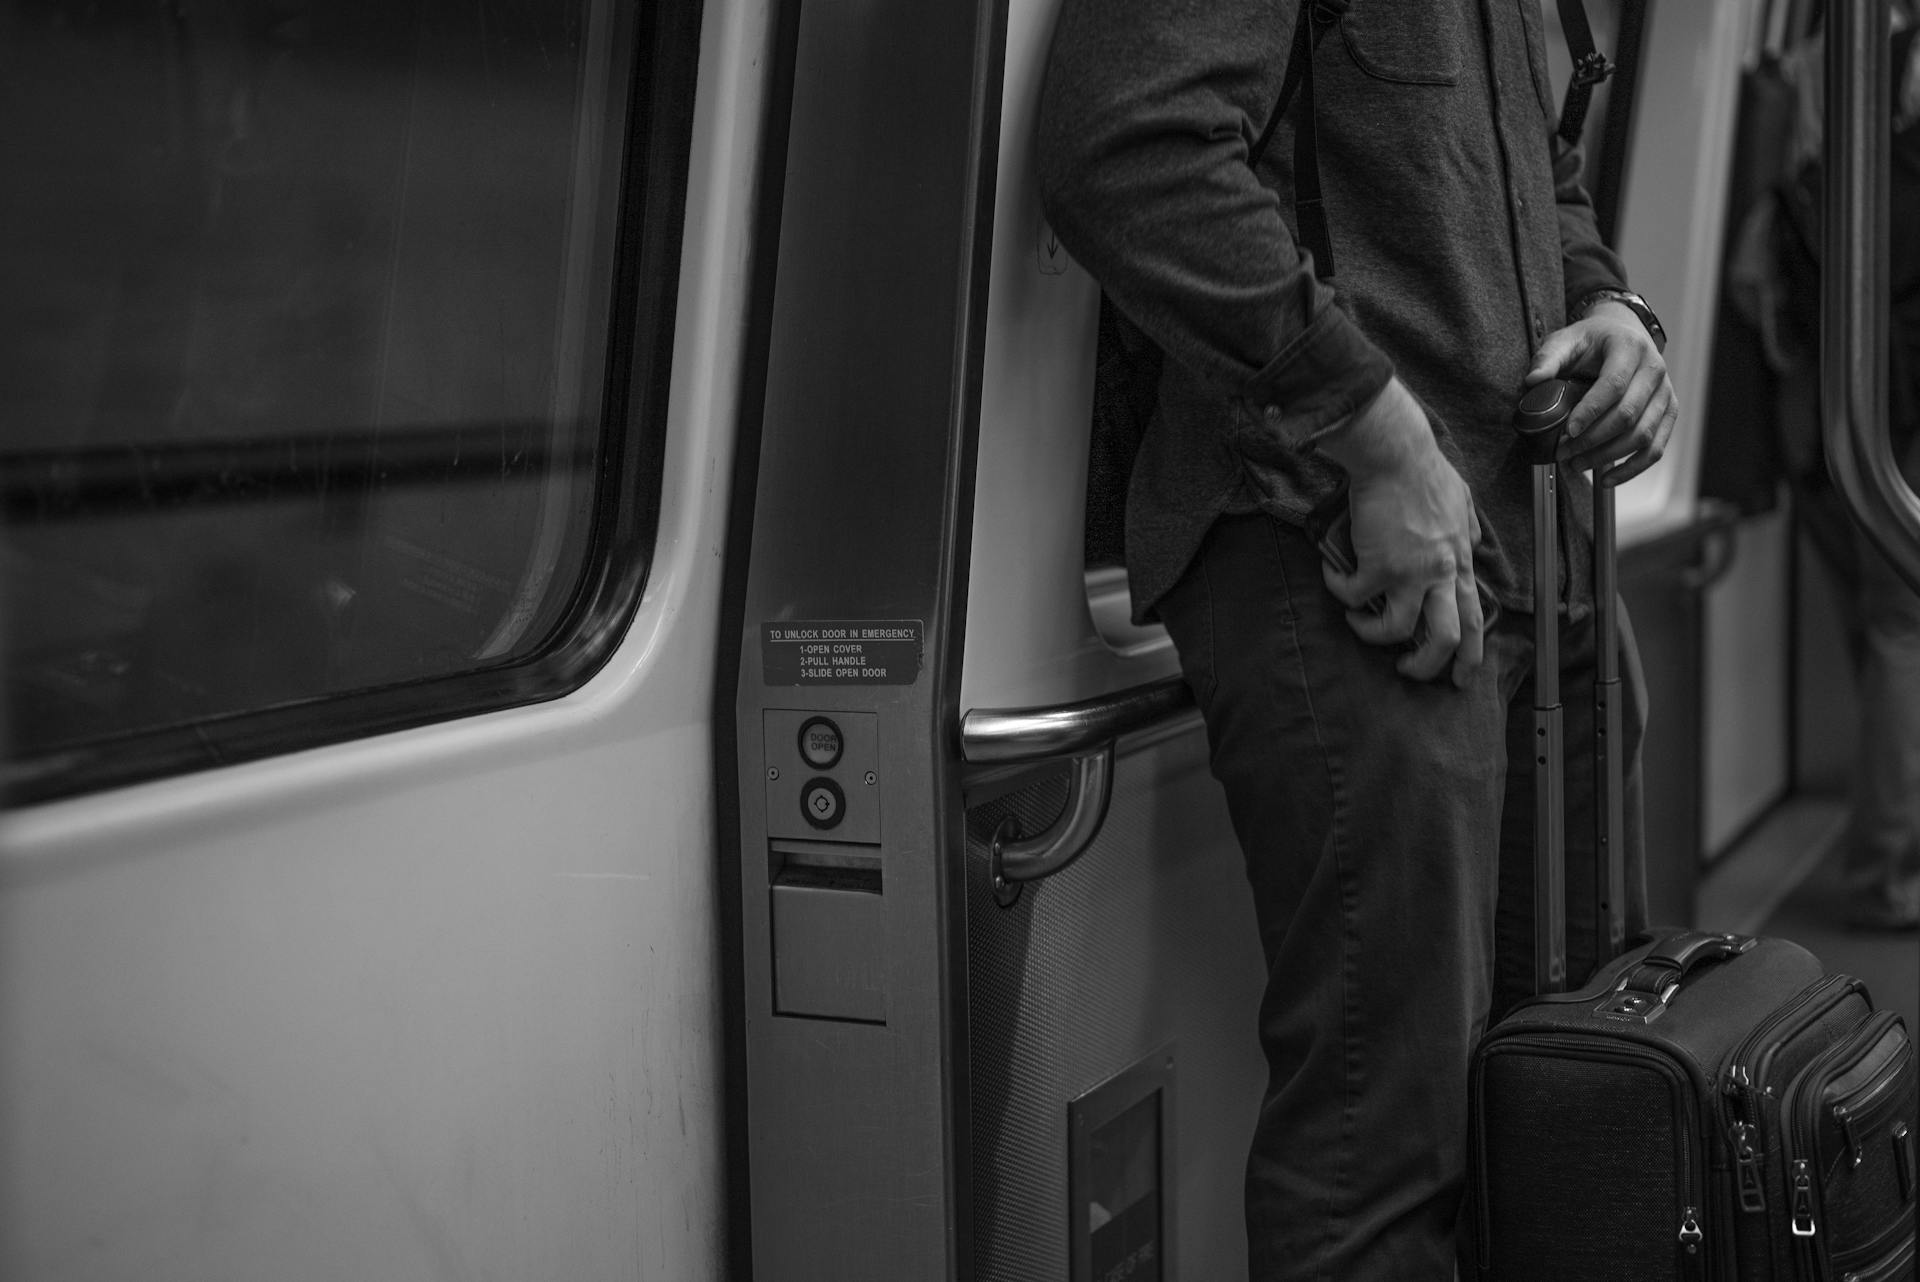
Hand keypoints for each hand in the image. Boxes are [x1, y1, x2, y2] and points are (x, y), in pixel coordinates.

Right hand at [1316, 379, 1485, 686]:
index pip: (1475, 619)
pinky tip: (1332, 575)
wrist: (1395, 455)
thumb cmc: (1425, 470)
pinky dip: (1338, 590)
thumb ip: (1468, 527)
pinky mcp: (1376, 565)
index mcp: (1459, 561)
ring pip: (1395, 629)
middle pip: (1444, 638)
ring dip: (1371, 634)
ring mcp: (1409, 572)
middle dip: (1426, 665)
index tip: (1459, 676)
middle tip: (1407, 670)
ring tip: (1356, 622)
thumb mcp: (1462, 500)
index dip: (1469, 655)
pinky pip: (1352, 596)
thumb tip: (1473, 541)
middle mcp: (1440, 573)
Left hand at [1525, 300, 1678, 485]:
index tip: (1568, 430)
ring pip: (1642, 435)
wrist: (1624, 334)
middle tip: (1564, 452)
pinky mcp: (1668, 413)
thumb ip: (1549, 357)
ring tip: (1577, 464)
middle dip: (1593, 440)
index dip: (1591, 411)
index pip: (1615, 384)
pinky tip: (1607, 480)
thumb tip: (1533, 381)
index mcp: (1630, 348)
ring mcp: (1665, 393)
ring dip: (1608, 456)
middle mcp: (1655, 370)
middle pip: (1628, 415)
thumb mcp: (1567, 339)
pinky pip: (1655, 448)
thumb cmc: (1594, 340)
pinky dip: (1632, 469)